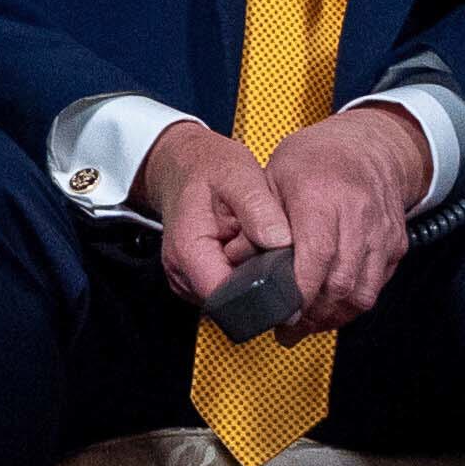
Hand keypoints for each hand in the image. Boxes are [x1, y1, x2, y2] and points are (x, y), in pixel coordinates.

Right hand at [140, 118, 286, 309]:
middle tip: (266, 243)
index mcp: (189, 250)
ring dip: (251, 276)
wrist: (184, 165)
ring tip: (252, 241)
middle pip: (233, 301)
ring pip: (233, 297)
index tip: (279, 264)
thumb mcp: (239, 176)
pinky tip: (245, 248)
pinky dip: (243, 272)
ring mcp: (188, 279)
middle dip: (258, 279)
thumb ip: (259, 209)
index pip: (228, 296)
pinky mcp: (199, 280)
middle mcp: (182, 273)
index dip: (260, 288)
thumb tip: (282, 242)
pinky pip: (229, 288)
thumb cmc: (207, 168)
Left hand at [263, 105, 431, 333]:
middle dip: (312, 313)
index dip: (299, 291)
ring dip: (333, 316)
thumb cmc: (313, 161)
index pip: (316, 256)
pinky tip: (329, 307)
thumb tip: (236, 262)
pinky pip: (376, 288)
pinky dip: (352, 304)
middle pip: (340, 283)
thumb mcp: (272, 177)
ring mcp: (382, 233)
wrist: (367, 147)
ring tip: (308, 322)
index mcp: (322, 196)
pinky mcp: (396, 246)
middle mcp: (358, 216)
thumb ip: (255, 221)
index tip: (281, 311)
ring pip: (362, 294)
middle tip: (288, 326)